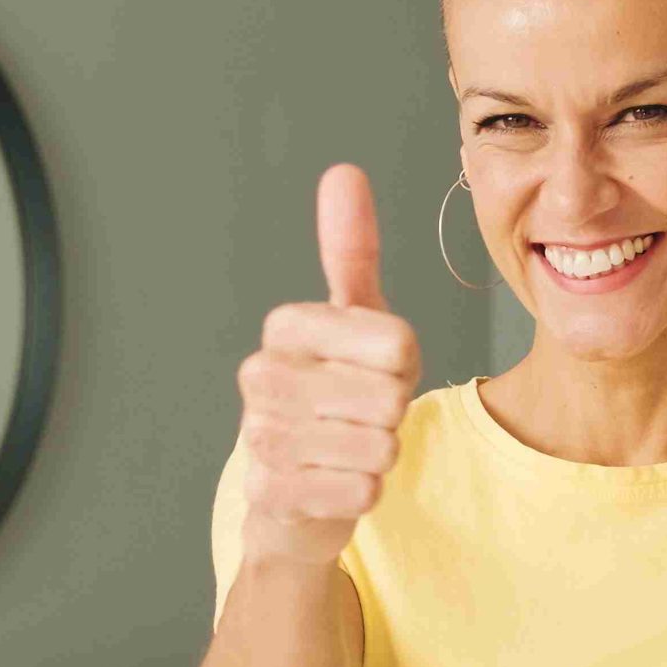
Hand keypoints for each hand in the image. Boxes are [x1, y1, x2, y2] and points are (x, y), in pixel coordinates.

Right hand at [234, 163, 422, 567]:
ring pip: (378, 446)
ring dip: (380, 453)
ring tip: (349, 445)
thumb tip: (343, 172)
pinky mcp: (271, 495)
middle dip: (392, 412)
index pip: (397, 344)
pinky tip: (336, 482)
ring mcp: (261, 438)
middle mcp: (262, 377)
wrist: (296, 487)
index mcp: (287, 327)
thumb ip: (350, 251)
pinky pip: (361, 492)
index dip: (405, 365)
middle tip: (361, 414)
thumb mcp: (352, 320)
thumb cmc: (335, 391)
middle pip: (389, 398)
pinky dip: (365, 492)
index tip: (376, 369)